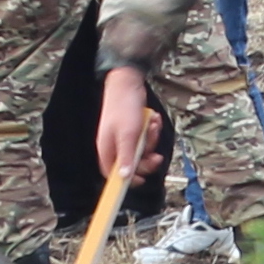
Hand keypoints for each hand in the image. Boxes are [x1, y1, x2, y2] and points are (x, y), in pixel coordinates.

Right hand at [96, 63, 163, 180]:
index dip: (127, 180)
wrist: (127, 83)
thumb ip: (127, 157)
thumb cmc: (123, 107)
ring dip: (151, 140)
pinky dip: (151, 130)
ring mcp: (124, 138)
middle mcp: (114, 146)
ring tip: (153, 126)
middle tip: (156, 156)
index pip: (114, 174)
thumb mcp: (127, 135)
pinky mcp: (133, 130)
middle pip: (132, 164)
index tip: (142, 180)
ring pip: (142, 150)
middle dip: (146, 159)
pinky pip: (145, 138)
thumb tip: (124, 177)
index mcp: (107, 150)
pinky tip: (152, 120)